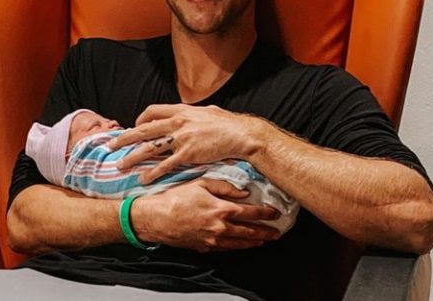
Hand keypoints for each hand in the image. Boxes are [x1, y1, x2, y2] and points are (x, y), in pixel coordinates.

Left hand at [109, 104, 269, 183]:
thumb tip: (188, 114)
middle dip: (125, 138)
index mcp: (181, 110)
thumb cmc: (227, 124)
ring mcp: (181, 138)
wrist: (242, 134)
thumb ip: (192, 114)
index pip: (152, 111)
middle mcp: (177, 122)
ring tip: (120, 165)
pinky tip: (143, 179)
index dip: (140, 120)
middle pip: (143, 129)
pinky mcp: (188, 154)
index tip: (135, 127)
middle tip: (111, 146)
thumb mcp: (207, 111)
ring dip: (132, 157)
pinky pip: (165, 165)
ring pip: (149, 148)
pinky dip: (152, 173)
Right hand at [130, 178, 280, 251]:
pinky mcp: (204, 248)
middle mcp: (220, 227)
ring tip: (263, 241)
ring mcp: (212, 240)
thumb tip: (242, 192)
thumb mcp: (200, 184)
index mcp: (221, 210)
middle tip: (276, 232)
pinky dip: (236, 247)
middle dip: (265, 232)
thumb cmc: (175, 199)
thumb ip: (224, 187)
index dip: (265, 213)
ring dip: (254, 242)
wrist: (156, 218)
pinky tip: (240, 245)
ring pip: (239, 244)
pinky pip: (225, 249)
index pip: (251, 213)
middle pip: (249, 232)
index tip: (275, 213)